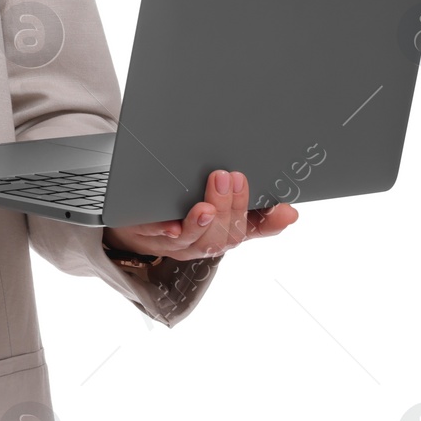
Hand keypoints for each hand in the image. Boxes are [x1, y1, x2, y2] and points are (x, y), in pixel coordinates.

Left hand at [102, 168, 298, 262]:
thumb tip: (289, 210)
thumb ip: (247, 209)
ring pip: (194, 241)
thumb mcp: (217, 210)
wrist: (132, 226)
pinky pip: (154, 236)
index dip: (269, 224)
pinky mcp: (144, 234)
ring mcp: (172, 243)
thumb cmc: (180, 212)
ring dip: (202, 222)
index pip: (249, 231)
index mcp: (220, 234)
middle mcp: (200, 243)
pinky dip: (164, 231)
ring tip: (207, 203)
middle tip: (230, 177)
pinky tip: (171, 225)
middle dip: (230, 208)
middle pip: (222, 236)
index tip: (284, 209)